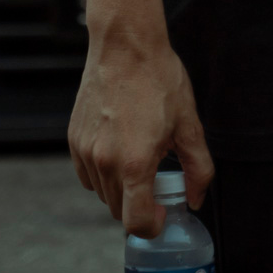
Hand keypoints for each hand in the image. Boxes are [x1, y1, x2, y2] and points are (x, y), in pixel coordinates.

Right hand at [68, 8, 213, 235]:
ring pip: (102, 193)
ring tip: (140, 158)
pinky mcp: (73, 139)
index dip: (153, 226)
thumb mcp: (190, 125)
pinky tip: (120, 149)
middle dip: (140, 206)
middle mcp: (104, 162)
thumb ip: (198, 169)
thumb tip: (196, 199)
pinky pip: (88, 175)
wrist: (125, 46)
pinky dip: (104, 173)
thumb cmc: (159, 81)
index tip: (163, 212)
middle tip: (158, 179)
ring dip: (121, 189)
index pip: (136, 223)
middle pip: (118, 211)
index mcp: (134, 163)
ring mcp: (85, 151)